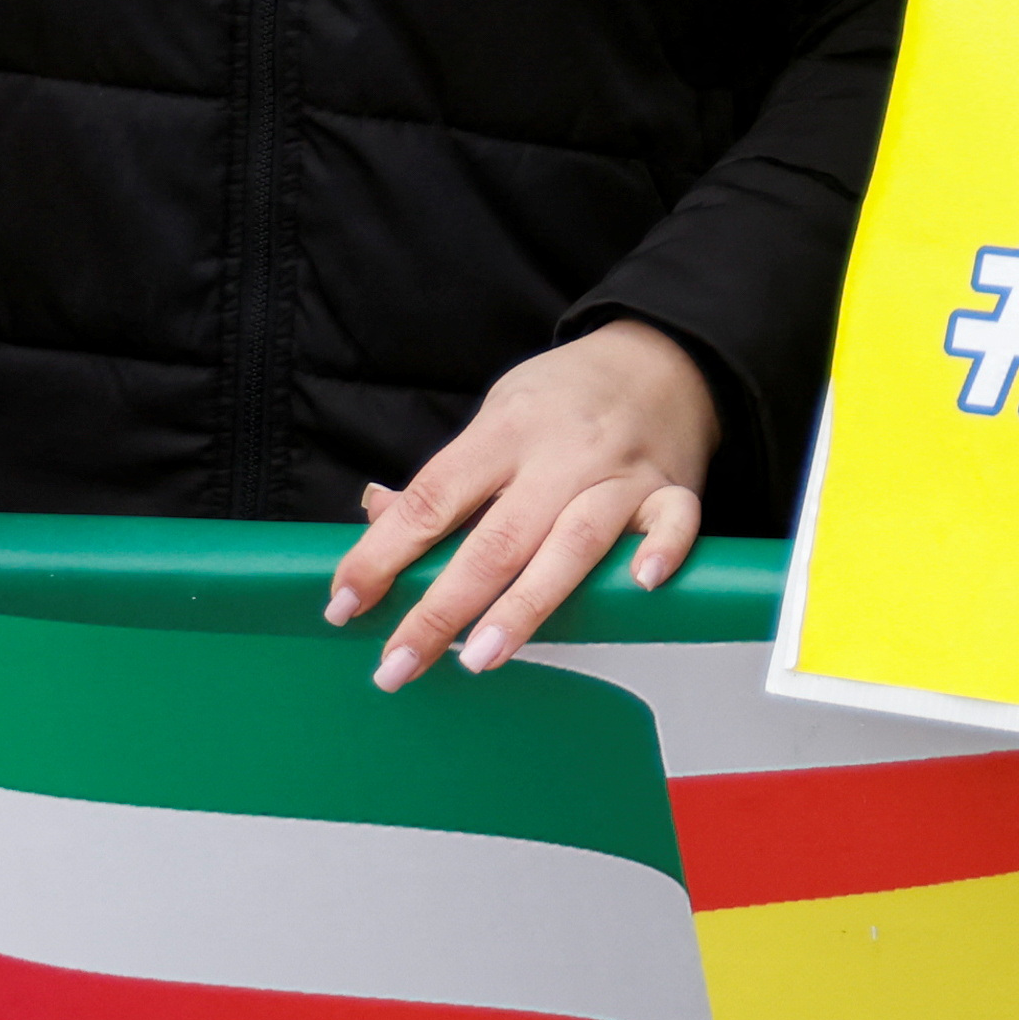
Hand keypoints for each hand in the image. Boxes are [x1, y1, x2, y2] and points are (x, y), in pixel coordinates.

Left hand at [323, 319, 717, 686]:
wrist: (663, 356)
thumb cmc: (566, 397)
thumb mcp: (497, 414)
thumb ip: (447, 475)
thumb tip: (374, 517)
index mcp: (506, 430)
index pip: (433, 498)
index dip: (383, 553)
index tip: (344, 604)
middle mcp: (562, 452)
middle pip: (496, 537)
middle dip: (441, 608)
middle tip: (397, 663)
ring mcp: (620, 472)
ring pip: (573, 543)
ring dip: (525, 605)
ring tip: (479, 658)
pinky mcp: (672, 489)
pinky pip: (674, 522)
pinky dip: (661, 552)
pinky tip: (638, 586)